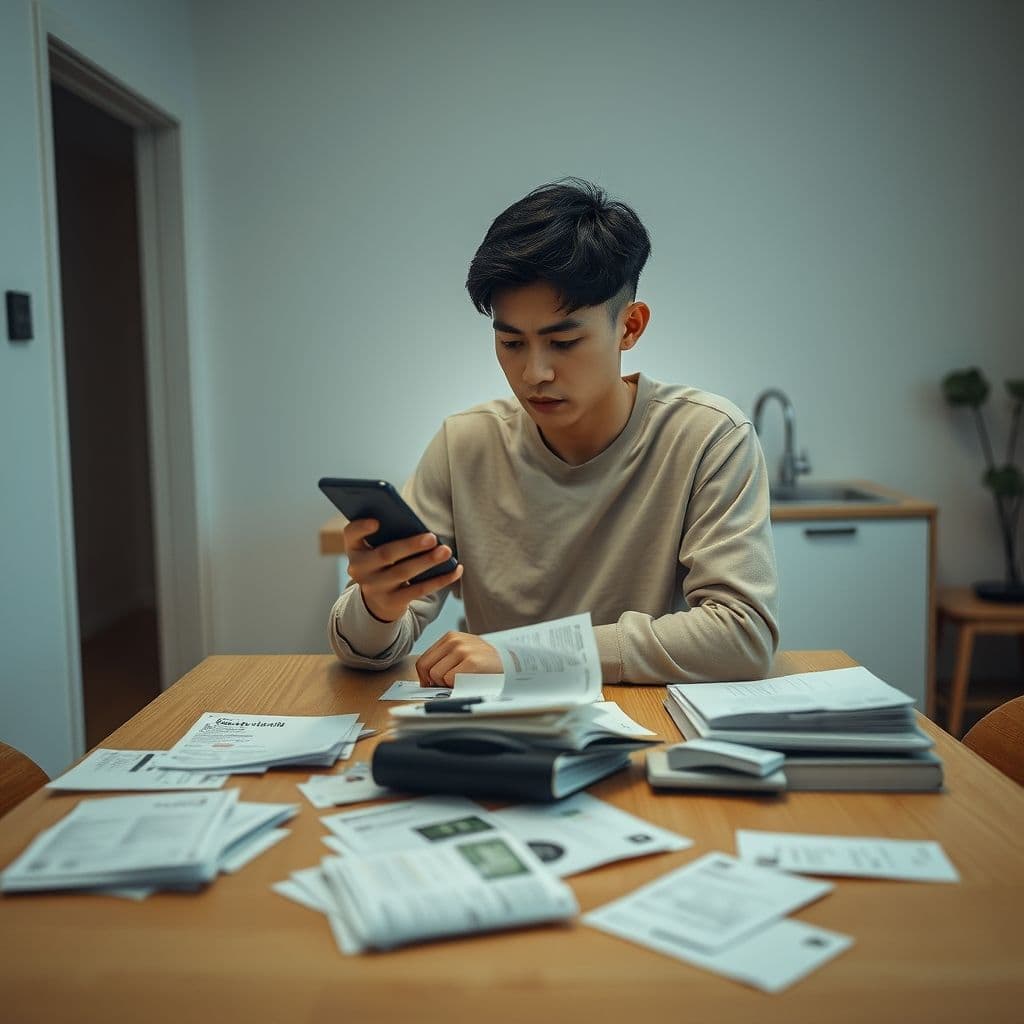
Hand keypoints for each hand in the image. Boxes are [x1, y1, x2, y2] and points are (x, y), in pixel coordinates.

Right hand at [342, 519, 461, 622]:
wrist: (378, 600)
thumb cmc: (384, 562)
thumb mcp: (378, 548)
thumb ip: (389, 535)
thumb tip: (420, 527)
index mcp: (355, 549)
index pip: (351, 534)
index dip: (361, 527)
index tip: (377, 520)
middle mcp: (360, 569)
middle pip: (385, 555)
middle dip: (410, 545)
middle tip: (432, 537)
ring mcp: (375, 588)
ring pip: (404, 573)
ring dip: (427, 561)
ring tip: (446, 551)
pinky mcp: (392, 602)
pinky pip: (419, 590)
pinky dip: (440, 579)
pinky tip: (456, 569)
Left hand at [415, 632, 501, 686]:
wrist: (511, 662)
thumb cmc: (484, 662)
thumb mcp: (462, 652)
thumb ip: (444, 660)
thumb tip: (425, 679)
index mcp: (450, 637)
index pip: (423, 661)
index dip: (425, 677)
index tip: (432, 685)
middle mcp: (454, 641)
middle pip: (427, 669)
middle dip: (435, 682)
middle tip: (449, 684)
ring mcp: (463, 650)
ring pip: (437, 676)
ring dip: (447, 684)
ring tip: (462, 680)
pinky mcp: (471, 661)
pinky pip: (450, 680)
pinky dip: (457, 685)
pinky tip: (469, 680)